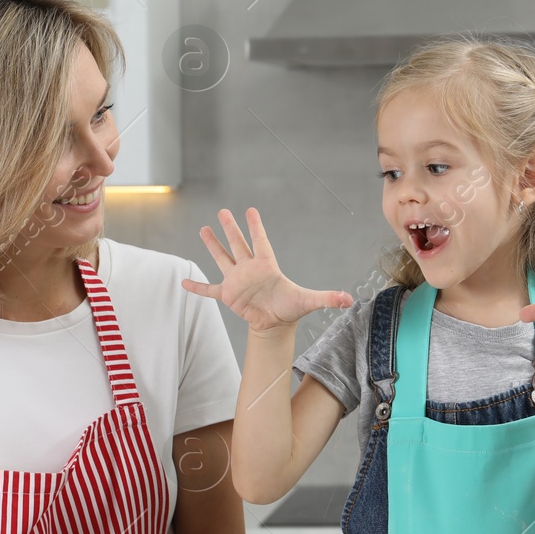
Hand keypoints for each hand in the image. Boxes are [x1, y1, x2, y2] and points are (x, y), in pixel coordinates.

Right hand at [181, 207, 352, 332]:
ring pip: (222, 258)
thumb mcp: (309, 300)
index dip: (255, 226)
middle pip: (238, 243)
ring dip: (213, 245)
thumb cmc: (290, 308)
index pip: (260, 242)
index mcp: (267, 265)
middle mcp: (249, 268)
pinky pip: (209, 290)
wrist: (276, 323)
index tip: (250, 210)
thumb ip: (327, 297)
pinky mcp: (228, 295)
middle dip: (230, 228)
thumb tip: (350, 299)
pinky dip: (197, 287)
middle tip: (223, 211)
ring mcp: (237, 280)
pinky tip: (184, 283)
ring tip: (204, 229)